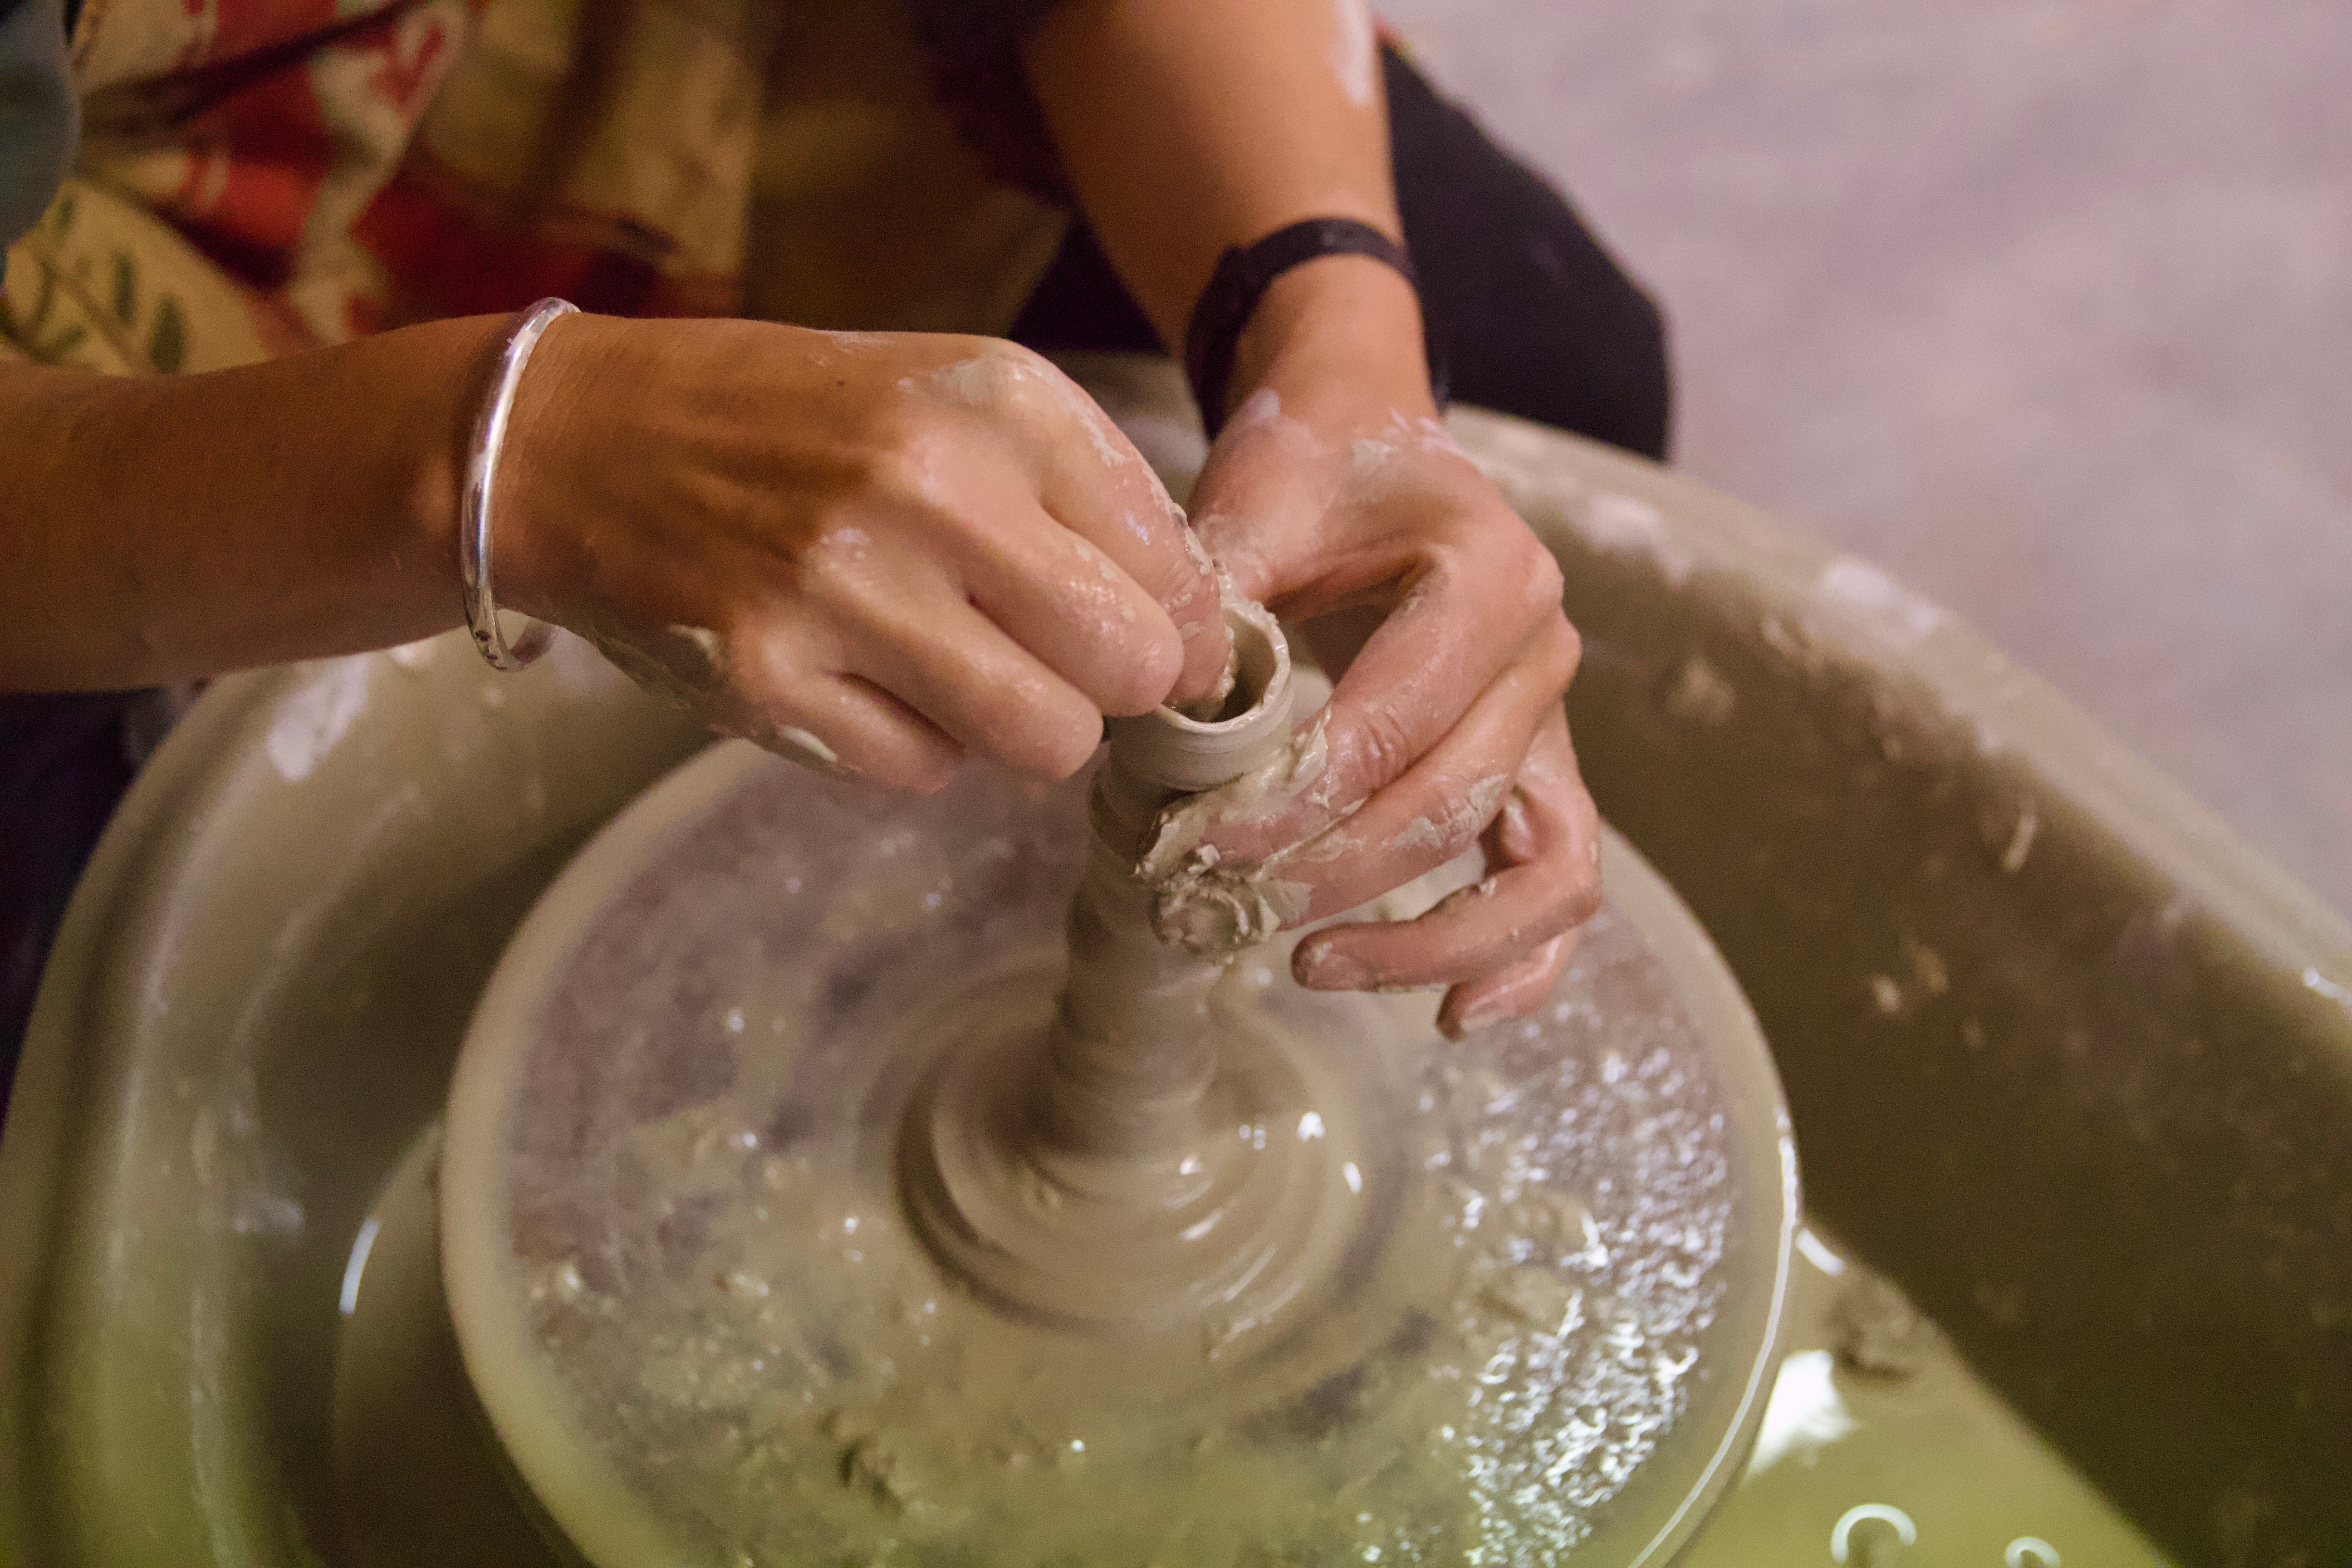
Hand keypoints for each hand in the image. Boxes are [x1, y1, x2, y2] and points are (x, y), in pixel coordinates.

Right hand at [497, 319, 1231, 788]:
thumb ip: (1088, 500)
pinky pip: (925, 771)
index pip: (1175, 567)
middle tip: (1059, 664)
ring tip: (963, 672)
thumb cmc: (802, 423)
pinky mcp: (770, 681)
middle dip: (1113, 686)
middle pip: (1131, 667)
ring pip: (1045, 739)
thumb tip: (1199, 634)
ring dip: (1024, 728)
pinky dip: (917, 745)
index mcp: (999, 402)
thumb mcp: (957, 401)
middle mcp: (928, 488)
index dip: (1180, 624)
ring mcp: (841, 590)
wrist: (587, 440)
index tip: (1145, 634)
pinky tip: (864, 677)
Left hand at [1176, 355, 1602, 1036]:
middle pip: (1451, 805)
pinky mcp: (1541, 772)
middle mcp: (1544, 653)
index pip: (1391, 726)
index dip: (1292, 802)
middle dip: (1331, 875)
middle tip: (1215, 906)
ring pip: (1536, 871)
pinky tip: (1446, 1015)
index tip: (1195, 845)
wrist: (1370, 441)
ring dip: (1431, 942)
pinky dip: (1518, 960)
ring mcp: (1553, 721)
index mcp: (1493, 576)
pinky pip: (1560, 884)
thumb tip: (1167, 706)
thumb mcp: (1256, 496)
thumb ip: (1215, 589)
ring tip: (1311, 967)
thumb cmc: (1311, 466)